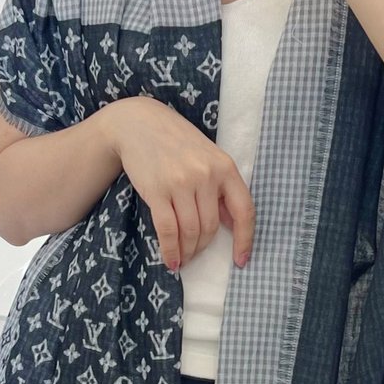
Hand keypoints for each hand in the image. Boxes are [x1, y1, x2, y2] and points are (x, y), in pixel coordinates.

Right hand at [107, 97, 255, 271]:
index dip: (245, 240)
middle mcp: (206, 175)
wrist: (138, 123)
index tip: (240, 260)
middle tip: (195, 254)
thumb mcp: (208, 157)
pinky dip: (171, 250)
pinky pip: (168, 230)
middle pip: (211, 226)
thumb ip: (220, 187)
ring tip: (183, 258)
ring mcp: (181, 183)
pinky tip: (172, 260)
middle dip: (203, 246)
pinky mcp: (158, 191)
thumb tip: (229, 223)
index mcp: (225, 167)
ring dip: (188, 251)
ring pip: (190, 231)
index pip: (244, 211)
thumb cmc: (176, 142)